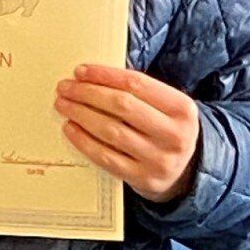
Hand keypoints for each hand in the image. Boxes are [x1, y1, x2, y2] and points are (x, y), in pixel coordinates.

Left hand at [53, 63, 202, 205]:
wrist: (185, 172)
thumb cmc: (166, 131)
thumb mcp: (167, 108)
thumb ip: (140, 93)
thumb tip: (91, 78)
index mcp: (182, 109)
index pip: (137, 84)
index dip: (104, 75)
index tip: (81, 71)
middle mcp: (174, 135)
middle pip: (122, 106)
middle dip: (88, 94)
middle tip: (66, 88)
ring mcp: (158, 159)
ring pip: (111, 131)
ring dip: (81, 115)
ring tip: (64, 105)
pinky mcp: (143, 179)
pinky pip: (106, 157)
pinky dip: (84, 141)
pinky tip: (71, 129)